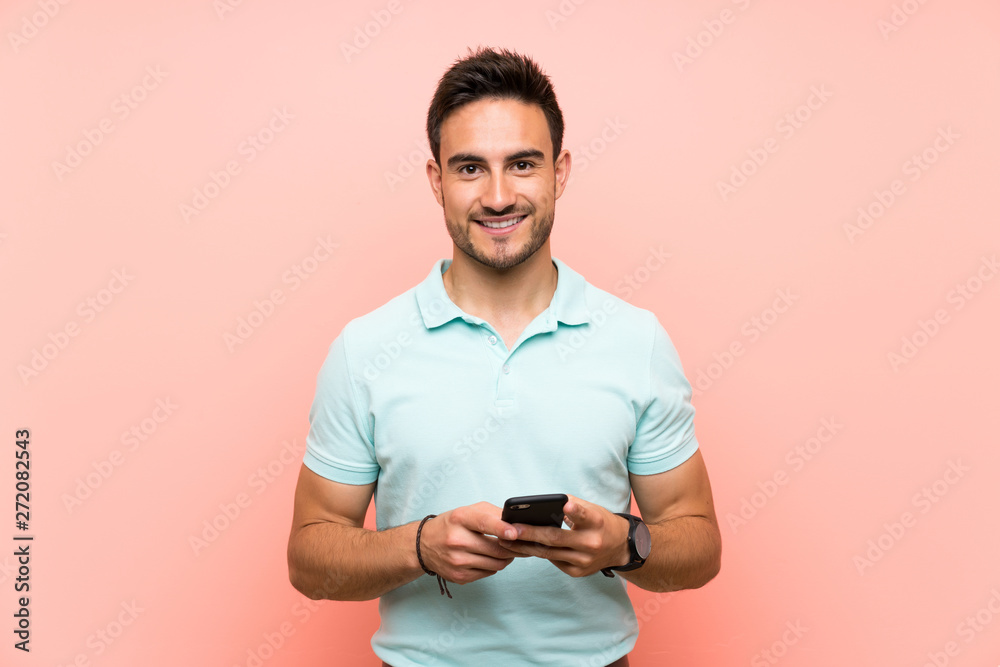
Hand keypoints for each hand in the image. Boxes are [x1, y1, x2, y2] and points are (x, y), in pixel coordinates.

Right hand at [419, 502, 521, 583]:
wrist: (423, 545)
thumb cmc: (451, 525)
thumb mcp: (468, 511)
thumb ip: (493, 514)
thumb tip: (516, 524)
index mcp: (460, 519)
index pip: (484, 523)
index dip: (501, 528)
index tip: (514, 533)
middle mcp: (457, 540)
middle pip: (497, 549)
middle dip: (514, 547)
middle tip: (521, 543)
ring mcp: (457, 561)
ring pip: (497, 563)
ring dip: (506, 557)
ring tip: (505, 550)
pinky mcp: (459, 576)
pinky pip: (489, 573)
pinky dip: (494, 565)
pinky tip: (489, 558)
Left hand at [497, 495, 630, 576]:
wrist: (620, 547)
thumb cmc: (600, 522)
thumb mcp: (591, 509)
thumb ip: (568, 505)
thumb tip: (539, 507)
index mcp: (596, 523)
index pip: (585, 516)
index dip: (575, 511)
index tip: (566, 505)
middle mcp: (591, 543)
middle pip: (556, 538)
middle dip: (531, 534)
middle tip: (511, 530)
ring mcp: (584, 561)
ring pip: (549, 553)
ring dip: (526, 547)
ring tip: (506, 540)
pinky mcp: (578, 572)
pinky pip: (553, 561)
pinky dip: (537, 553)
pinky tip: (521, 548)